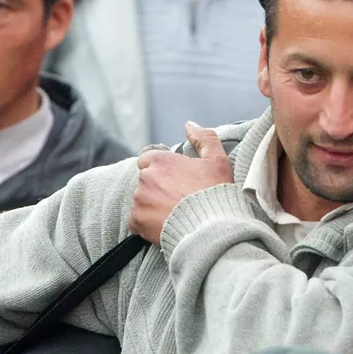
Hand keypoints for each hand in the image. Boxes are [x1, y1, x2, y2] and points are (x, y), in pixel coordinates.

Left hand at [128, 122, 233, 243]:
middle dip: (156, 189)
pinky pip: (135, 221)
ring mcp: (140, 199)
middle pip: (145, 182)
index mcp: (161, 160)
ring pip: (140, 201)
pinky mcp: (137, 220)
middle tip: (177, 201)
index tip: (175, 183)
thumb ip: (203, 138)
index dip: (161, 171)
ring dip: (151, 206)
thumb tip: (189, 125)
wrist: (212, 228)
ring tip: (173, 215)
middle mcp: (146, 177)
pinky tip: (162, 227)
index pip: (148, 160)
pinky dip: (144, 225)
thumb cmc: (215, 193)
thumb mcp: (217, 160)